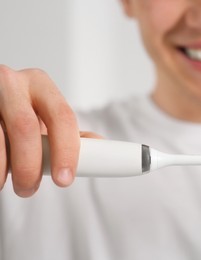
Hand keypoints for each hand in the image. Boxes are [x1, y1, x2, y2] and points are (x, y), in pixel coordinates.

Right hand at [0, 65, 79, 196]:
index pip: (62, 117)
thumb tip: (102, 148)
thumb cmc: (22, 117)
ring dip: (5, 168)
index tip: (65, 179)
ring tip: (11, 184)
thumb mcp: (46, 119)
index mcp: (41, 86)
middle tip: (29, 189)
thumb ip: (71, 134)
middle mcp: (12, 83)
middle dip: (30, 166)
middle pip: (25, 128)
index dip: (67, 151)